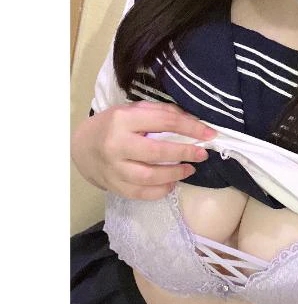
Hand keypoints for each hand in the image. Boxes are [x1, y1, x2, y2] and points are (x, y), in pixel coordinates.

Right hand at [71, 101, 216, 199]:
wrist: (82, 145)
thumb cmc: (115, 124)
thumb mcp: (135, 110)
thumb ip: (163, 113)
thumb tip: (194, 123)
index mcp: (124, 119)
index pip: (164, 122)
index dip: (191, 128)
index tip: (210, 134)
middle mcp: (116, 144)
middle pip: (157, 152)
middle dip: (185, 153)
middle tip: (202, 155)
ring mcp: (113, 167)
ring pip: (149, 177)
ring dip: (174, 174)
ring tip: (189, 169)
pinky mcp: (112, 185)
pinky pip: (140, 193)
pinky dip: (160, 190)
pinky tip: (171, 183)